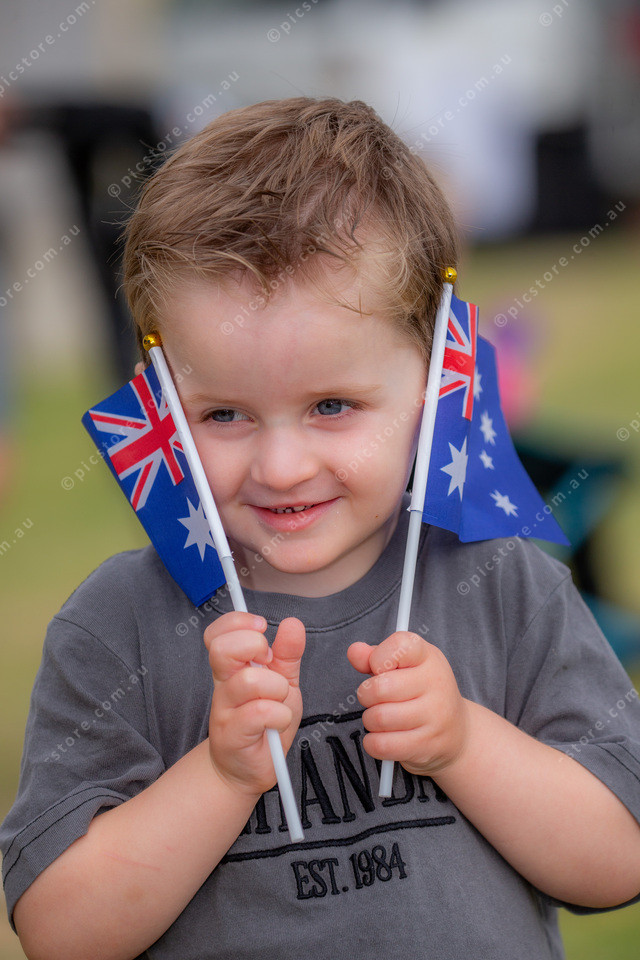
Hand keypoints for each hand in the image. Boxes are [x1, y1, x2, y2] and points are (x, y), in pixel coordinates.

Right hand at [203, 612, 304, 796]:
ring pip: (249, 680)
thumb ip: (287, 653)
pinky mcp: (232, 736)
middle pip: (223, 649)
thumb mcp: (283, 682)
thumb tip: (292, 623)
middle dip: (255, 647)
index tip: (262, 630)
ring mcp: (224, 710)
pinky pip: (261, 712)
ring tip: (279, 701)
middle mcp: (223, 685)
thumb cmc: (265, 722)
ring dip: (276, 688)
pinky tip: (278, 723)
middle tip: (269, 663)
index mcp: (231, 668)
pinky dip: (280, 714)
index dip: (238, 622)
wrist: (250, 768)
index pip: (217, 634)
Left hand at [347, 632, 467, 777]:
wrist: (457, 731)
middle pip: (380, 688)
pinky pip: (382, 745)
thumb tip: (354, 652)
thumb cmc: (422, 692)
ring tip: (381, 718)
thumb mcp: (405, 665)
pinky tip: (382, 737)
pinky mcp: (427, 745)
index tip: (379, 668)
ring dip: (370, 720)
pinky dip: (373, 743)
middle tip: (374, 698)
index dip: (378, 657)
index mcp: (429, 657)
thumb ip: (376, 656)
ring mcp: (435, 716)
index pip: (399, 646)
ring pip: (379, 718)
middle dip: (366, 695)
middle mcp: (436, 684)